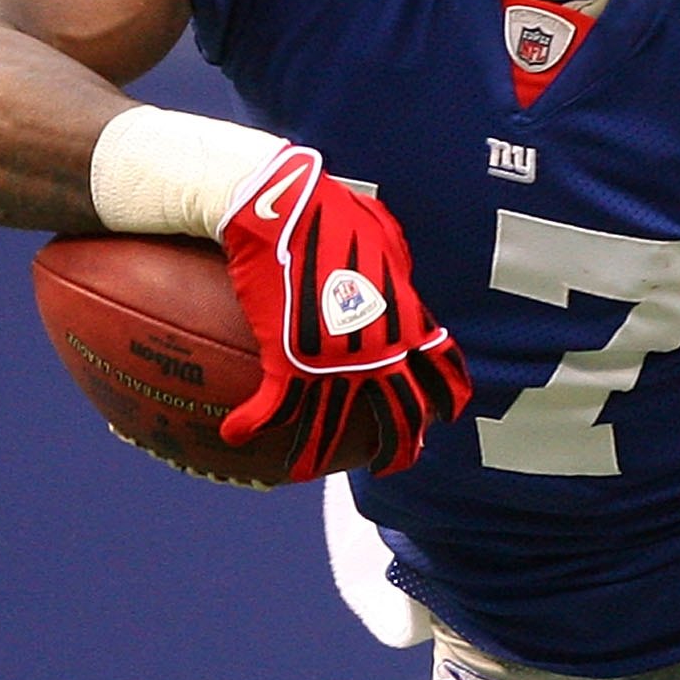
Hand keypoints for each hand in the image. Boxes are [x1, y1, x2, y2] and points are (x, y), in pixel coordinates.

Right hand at [217, 143, 470, 477]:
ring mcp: (335, 363)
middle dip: (399, 448)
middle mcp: (379, 352)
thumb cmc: (331, 208)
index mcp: (406, 321)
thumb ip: (394, 261)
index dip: (445, 399)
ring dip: (317, 456)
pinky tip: (233, 434)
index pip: (441, 370)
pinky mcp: (289, 361)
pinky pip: (274, 407)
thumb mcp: (381, 233)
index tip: (442, 418)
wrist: (286, 207)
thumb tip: (397, 264)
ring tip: (304, 472)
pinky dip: (251, 423)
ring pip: (333, 426)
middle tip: (389, 466)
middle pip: (401, 416)